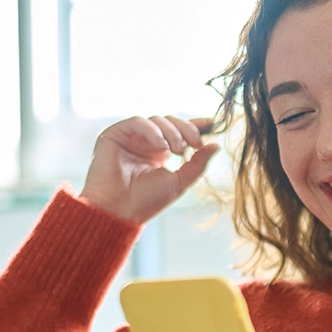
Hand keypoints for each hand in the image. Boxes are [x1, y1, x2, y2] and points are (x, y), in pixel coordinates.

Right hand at [78, 115, 219, 223]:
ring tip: (177, 150)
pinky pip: (137, 122)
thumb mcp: (179, 182)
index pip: (178, 131)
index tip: (212, 123)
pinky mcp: (114, 135)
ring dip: (172, 132)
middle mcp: (144, 142)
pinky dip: (152, 131)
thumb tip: (216, 145)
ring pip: (156, 120)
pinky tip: (161, 146)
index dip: (195, 125)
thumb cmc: (146, 202)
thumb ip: (197, 164)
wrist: (119, 211)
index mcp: (159, 152)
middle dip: (186, 130)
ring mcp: (130, 138)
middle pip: (170, 122)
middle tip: (195, 145)